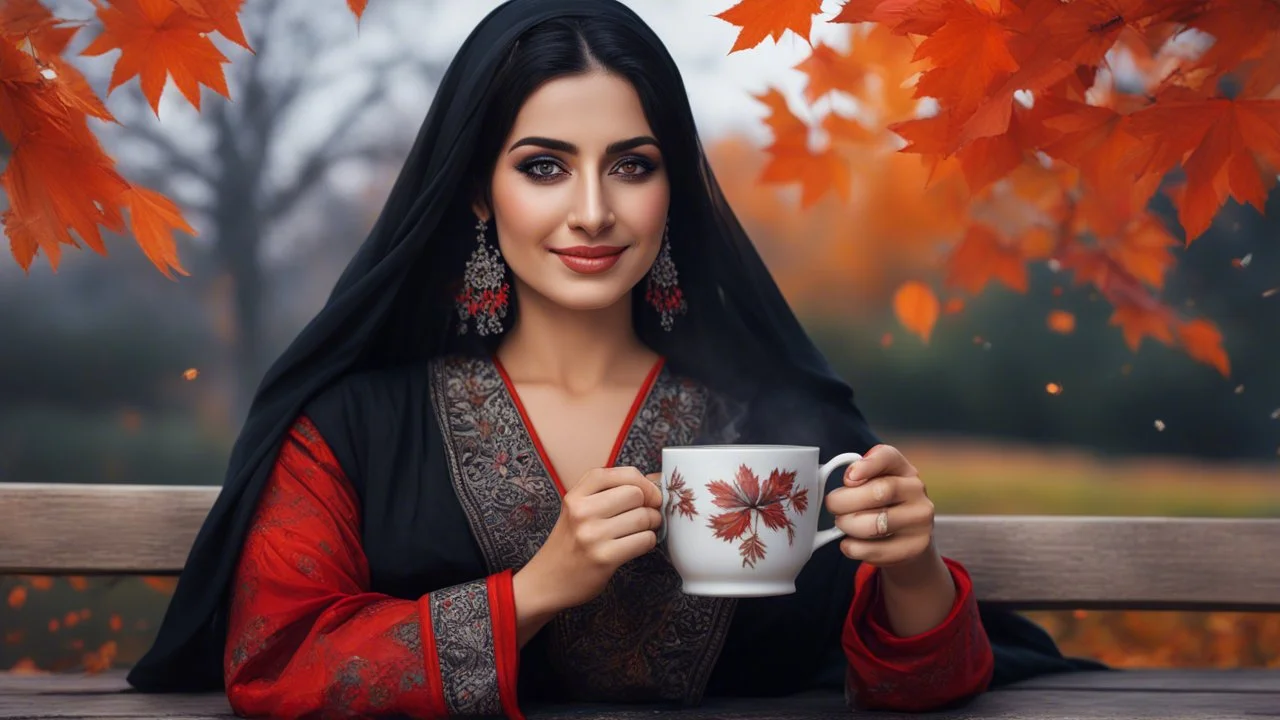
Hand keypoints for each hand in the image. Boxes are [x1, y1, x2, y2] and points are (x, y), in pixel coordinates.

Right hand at [517, 466, 662, 613]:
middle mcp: (582, 511)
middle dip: (649, 505)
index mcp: (576, 495)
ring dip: (651, 525)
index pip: (623, 474)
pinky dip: (648, 542)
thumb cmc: (571, 542)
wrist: (547, 580)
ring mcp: (592, 535)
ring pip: (643, 517)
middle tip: (646, 515)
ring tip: (642, 530)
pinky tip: (636, 545)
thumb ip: (611, 491)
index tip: (648, 495)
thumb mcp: (579, 509)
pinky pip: (644, 540)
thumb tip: (658, 480)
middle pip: (636, 494)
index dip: (644, 483)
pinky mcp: (604, 557)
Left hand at [824, 444, 934, 568]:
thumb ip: (856, 477)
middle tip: (832, 507)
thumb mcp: (872, 484)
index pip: (889, 456)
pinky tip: (850, 543)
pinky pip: (876, 550)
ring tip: (842, 525)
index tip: (848, 477)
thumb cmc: (880, 505)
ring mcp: (920, 519)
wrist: (908, 539)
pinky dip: (854, 548)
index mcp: (902, 468)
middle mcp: (916, 490)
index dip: (868, 465)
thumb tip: (836, 480)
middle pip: (878, 492)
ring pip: (875, 524)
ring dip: (848, 526)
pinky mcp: (917, 546)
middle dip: (844, 501)